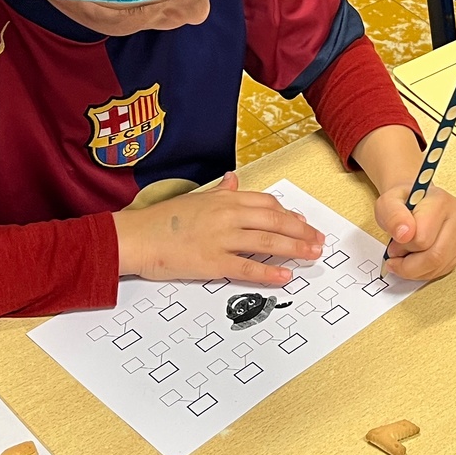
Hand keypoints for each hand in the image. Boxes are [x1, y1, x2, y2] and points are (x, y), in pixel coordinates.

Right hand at [112, 173, 322, 285]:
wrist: (137, 237)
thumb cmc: (162, 220)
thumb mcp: (195, 199)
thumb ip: (220, 192)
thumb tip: (233, 179)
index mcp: (224, 200)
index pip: (267, 204)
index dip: (289, 214)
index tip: (302, 222)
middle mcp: (227, 215)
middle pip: (275, 221)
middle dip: (301, 231)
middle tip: (318, 240)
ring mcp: (221, 238)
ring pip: (267, 242)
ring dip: (294, 248)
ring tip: (312, 255)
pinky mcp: (212, 262)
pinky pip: (247, 267)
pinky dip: (269, 272)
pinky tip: (285, 275)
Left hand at [372, 184, 455, 280]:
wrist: (415, 203)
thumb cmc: (402, 202)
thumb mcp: (388, 202)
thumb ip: (392, 215)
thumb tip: (404, 235)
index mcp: (440, 201)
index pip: (422, 238)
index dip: (402, 246)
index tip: (393, 243)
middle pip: (435, 256)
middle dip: (408, 264)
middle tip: (395, 256)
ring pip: (439, 267)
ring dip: (414, 270)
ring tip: (403, 258)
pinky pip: (442, 271)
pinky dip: (423, 272)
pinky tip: (414, 261)